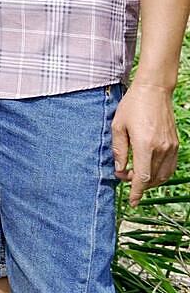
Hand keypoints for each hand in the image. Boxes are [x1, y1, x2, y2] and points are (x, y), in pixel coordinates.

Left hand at [112, 82, 179, 205]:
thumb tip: (118, 169)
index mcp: (145, 144)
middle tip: (123, 176)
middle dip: (138, 183)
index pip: (142, 176)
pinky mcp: (175, 144)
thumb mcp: (118, 126)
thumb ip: (119, 149)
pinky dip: (160, 173)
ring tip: (134, 174)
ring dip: (149, 180)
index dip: (136, 191)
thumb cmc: (132, 105)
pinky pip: (170, 166)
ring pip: (163, 175)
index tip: (132, 201)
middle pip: (152, 178)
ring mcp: (171, 147)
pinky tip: (149, 169)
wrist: (154, 91)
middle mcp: (161, 148)